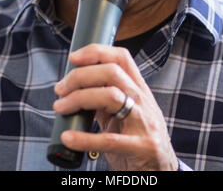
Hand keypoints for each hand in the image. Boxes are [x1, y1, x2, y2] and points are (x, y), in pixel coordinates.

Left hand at [53, 43, 177, 170]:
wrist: (161, 170)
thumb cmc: (138, 139)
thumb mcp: (125, 113)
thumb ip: (106, 99)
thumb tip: (74, 87)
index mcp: (139, 89)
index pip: (121, 58)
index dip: (96, 52)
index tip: (73, 57)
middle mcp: (143, 101)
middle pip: (112, 73)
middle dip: (81, 76)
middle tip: (60, 88)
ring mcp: (144, 123)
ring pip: (112, 97)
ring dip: (79, 98)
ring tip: (61, 107)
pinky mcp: (140, 147)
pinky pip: (109, 140)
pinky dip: (84, 138)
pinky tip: (68, 137)